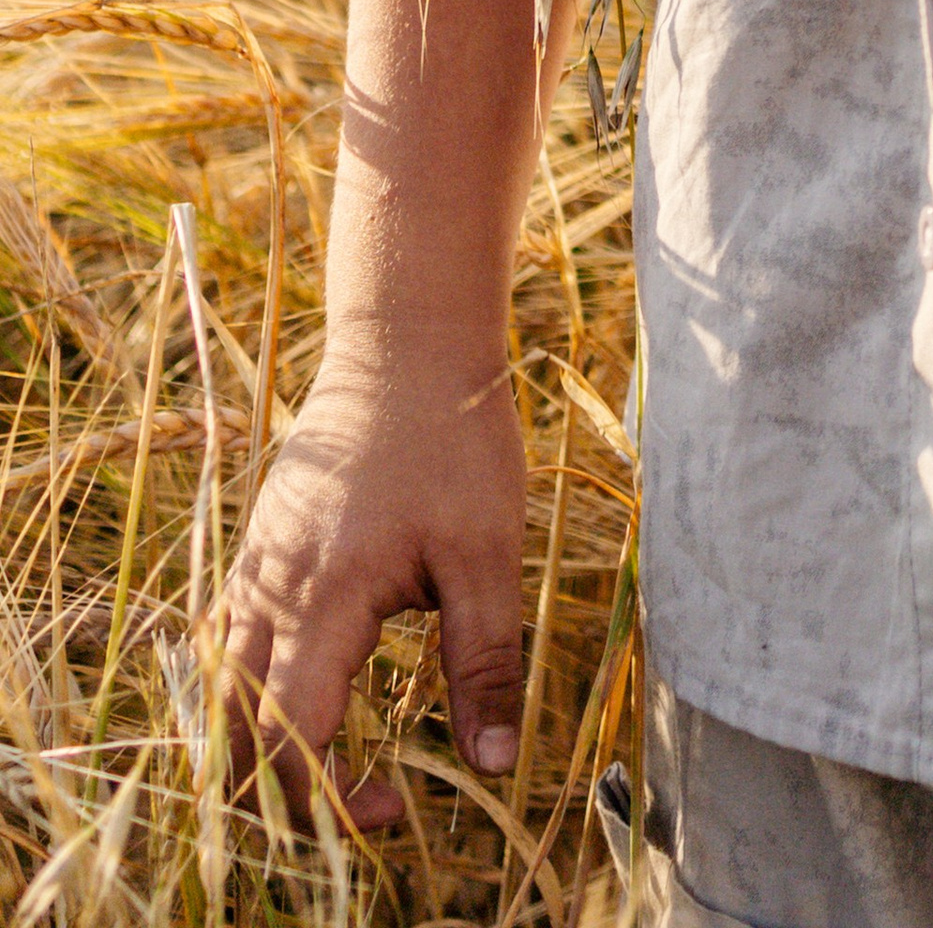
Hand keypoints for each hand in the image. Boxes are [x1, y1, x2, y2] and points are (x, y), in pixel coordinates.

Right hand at [216, 339, 526, 829]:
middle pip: (234, 730)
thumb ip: (486, 661)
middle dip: (279, 791)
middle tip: (356, 803)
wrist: (406, 343)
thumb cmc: (454, 441)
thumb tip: (494, 763)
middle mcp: (271, 589)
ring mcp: (256, 566)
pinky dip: (242, 690)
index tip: (391, 810)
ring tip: (321, 769)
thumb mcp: (489, 552)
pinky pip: (223, 640)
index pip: (292, 738)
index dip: (329, 799)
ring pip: (216, 689)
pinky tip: (295, 697)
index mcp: (325, 598)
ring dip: (253, 746)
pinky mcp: (260, 547)